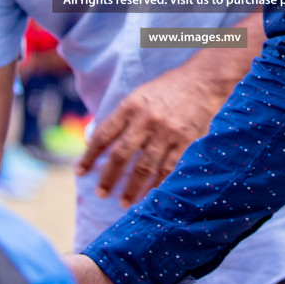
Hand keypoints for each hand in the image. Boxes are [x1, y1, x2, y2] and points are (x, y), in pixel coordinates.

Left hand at [76, 49, 244, 205]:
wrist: (203, 81)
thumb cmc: (167, 89)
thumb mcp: (139, 95)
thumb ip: (121, 117)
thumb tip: (98, 141)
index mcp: (131, 106)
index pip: (104, 135)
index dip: (90, 156)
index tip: (80, 172)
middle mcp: (146, 119)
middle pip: (121, 154)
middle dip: (108, 177)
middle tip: (101, 193)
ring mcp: (167, 132)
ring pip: (144, 167)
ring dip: (132, 188)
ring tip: (123, 203)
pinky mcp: (186, 141)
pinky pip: (168, 169)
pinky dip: (157, 185)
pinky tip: (150, 196)